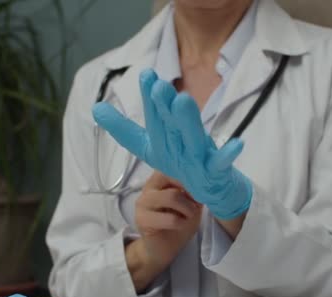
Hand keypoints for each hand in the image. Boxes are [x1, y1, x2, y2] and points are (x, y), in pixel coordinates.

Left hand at [93, 69, 251, 219]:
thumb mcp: (149, 147)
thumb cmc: (181, 161)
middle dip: (165, 105)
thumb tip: (95, 107)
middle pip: (173, 123)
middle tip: (158, 85)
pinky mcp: (217, 171)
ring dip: (189, 120)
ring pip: (194, 137)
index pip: (155, 115)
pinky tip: (236, 144)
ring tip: (184, 100)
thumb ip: (124, 130)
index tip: (146, 74)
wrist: (213, 187)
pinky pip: (222, 163)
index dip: (150, 97)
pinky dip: (229, 154)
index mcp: (167, 134)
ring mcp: (202, 154)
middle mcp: (184, 139)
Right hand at [126, 171, 201, 291]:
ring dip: (188, 208)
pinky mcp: (143, 220)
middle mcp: (149, 188)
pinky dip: (182, 222)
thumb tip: (207, 176)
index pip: (173, 165)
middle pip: (173, 177)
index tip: (203, 183)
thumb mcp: (191, 203)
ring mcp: (143, 203)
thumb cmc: (179, 223)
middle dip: (191, 191)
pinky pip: (171, 218)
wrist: (163, 249)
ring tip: (190, 215)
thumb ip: (194, 189)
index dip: (190, 172)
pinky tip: (181, 225)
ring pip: (173, 196)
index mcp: (159, 179)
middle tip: (197, 203)